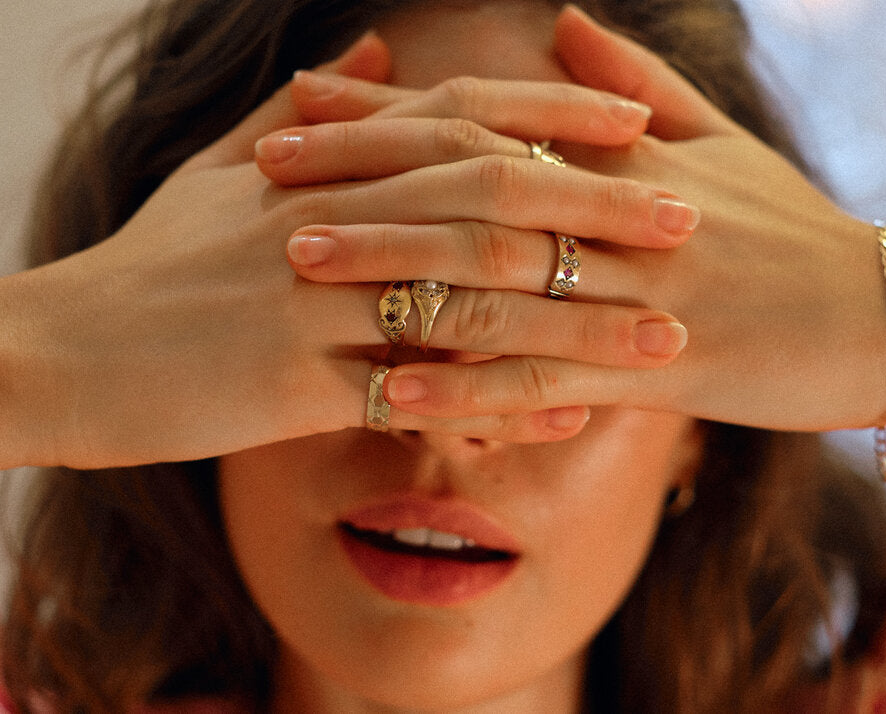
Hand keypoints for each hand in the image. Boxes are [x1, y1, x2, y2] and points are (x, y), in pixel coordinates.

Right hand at [1, 34, 695, 468]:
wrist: (60, 351)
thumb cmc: (150, 265)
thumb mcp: (219, 170)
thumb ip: (308, 109)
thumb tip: (368, 48)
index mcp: (321, 160)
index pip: (460, 119)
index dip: (555, 117)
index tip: (640, 126)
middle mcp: (327, 216)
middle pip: (486, 197)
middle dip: (594, 207)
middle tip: (687, 217)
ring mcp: (311, 299)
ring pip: (469, 296)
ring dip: (577, 317)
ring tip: (665, 335)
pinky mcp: (292, 383)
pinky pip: (421, 391)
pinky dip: (502, 402)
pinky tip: (571, 414)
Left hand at [275, 8, 885, 431]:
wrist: (884, 311)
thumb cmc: (794, 231)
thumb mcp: (719, 143)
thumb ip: (633, 83)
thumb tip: (563, 20)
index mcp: (625, 157)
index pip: (485, 122)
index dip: (391, 115)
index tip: (303, 105)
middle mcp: (622, 214)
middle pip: (472, 187)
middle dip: (366, 177)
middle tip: (268, 171)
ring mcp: (639, 292)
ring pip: (495, 279)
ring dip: (394, 272)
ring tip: (302, 265)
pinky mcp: (662, 370)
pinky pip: (544, 379)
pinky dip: (466, 385)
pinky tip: (392, 393)